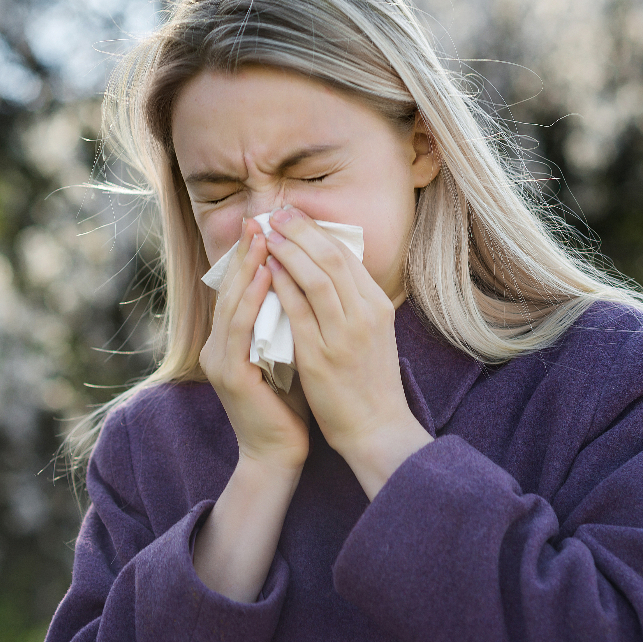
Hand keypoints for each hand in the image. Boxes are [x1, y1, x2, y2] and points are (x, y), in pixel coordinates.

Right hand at [200, 217, 309, 470]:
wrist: (279, 454)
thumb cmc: (290, 405)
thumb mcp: (289, 353)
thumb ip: (288, 321)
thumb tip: (306, 281)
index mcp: (231, 340)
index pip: (239, 288)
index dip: (251, 256)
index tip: (270, 224)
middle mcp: (218, 346)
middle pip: (230, 288)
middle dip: (247, 252)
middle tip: (261, 218)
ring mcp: (219, 360)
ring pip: (231, 303)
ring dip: (247, 267)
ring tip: (264, 236)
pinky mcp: (229, 374)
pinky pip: (239, 329)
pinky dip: (251, 299)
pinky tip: (264, 276)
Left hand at [264, 208, 431, 497]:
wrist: (377, 428)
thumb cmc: (370, 382)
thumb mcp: (373, 333)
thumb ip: (354, 302)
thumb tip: (330, 269)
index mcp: (377, 306)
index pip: (347, 256)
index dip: (318, 231)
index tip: (294, 215)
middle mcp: (364, 315)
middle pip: (332, 259)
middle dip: (302, 231)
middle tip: (276, 213)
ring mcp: (344, 336)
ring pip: (316, 279)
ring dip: (289, 250)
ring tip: (267, 233)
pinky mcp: (321, 357)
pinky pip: (298, 312)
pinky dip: (281, 286)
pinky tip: (265, 270)